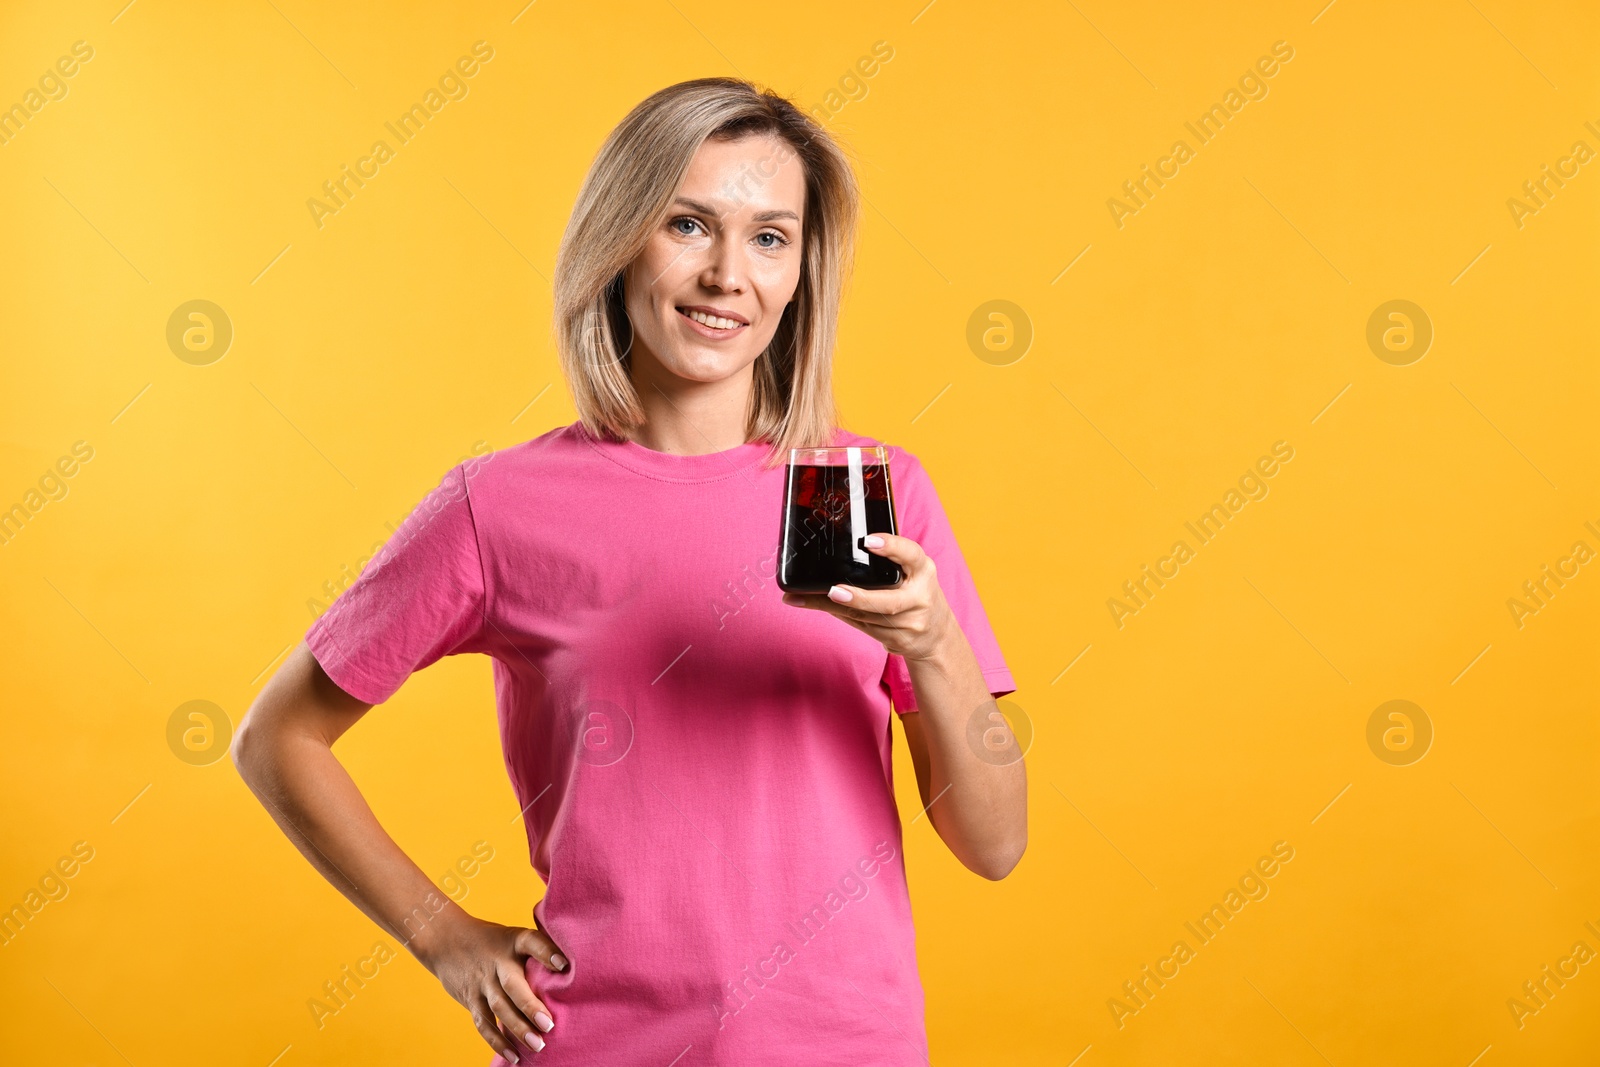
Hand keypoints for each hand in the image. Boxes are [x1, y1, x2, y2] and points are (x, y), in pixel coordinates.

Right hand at [418, 909, 567, 1061]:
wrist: (446, 940)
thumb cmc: (494, 941)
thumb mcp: (514, 937)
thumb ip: (537, 950)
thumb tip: (573, 970)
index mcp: (513, 941)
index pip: (531, 943)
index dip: (547, 952)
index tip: (565, 964)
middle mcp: (497, 962)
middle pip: (512, 985)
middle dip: (530, 1006)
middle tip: (549, 1026)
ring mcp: (482, 982)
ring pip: (498, 1008)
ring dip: (517, 1029)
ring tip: (538, 1046)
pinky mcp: (471, 999)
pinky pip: (483, 1023)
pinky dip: (497, 1041)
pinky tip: (514, 1056)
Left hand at [781, 533, 954, 661]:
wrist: (937, 635)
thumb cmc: (917, 593)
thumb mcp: (914, 571)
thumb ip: (892, 558)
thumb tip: (845, 543)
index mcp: (924, 570)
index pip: (911, 555)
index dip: (891, 547)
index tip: (869, 541)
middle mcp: (920, 597)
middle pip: (888, 602)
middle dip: (859, 597)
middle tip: (833, 590)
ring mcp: (910, 623)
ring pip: (866, 617)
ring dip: (833, 608)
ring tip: (803, 598)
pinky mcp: (897, 640)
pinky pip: (861, 627)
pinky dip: (839, 615)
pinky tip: (819, 606)